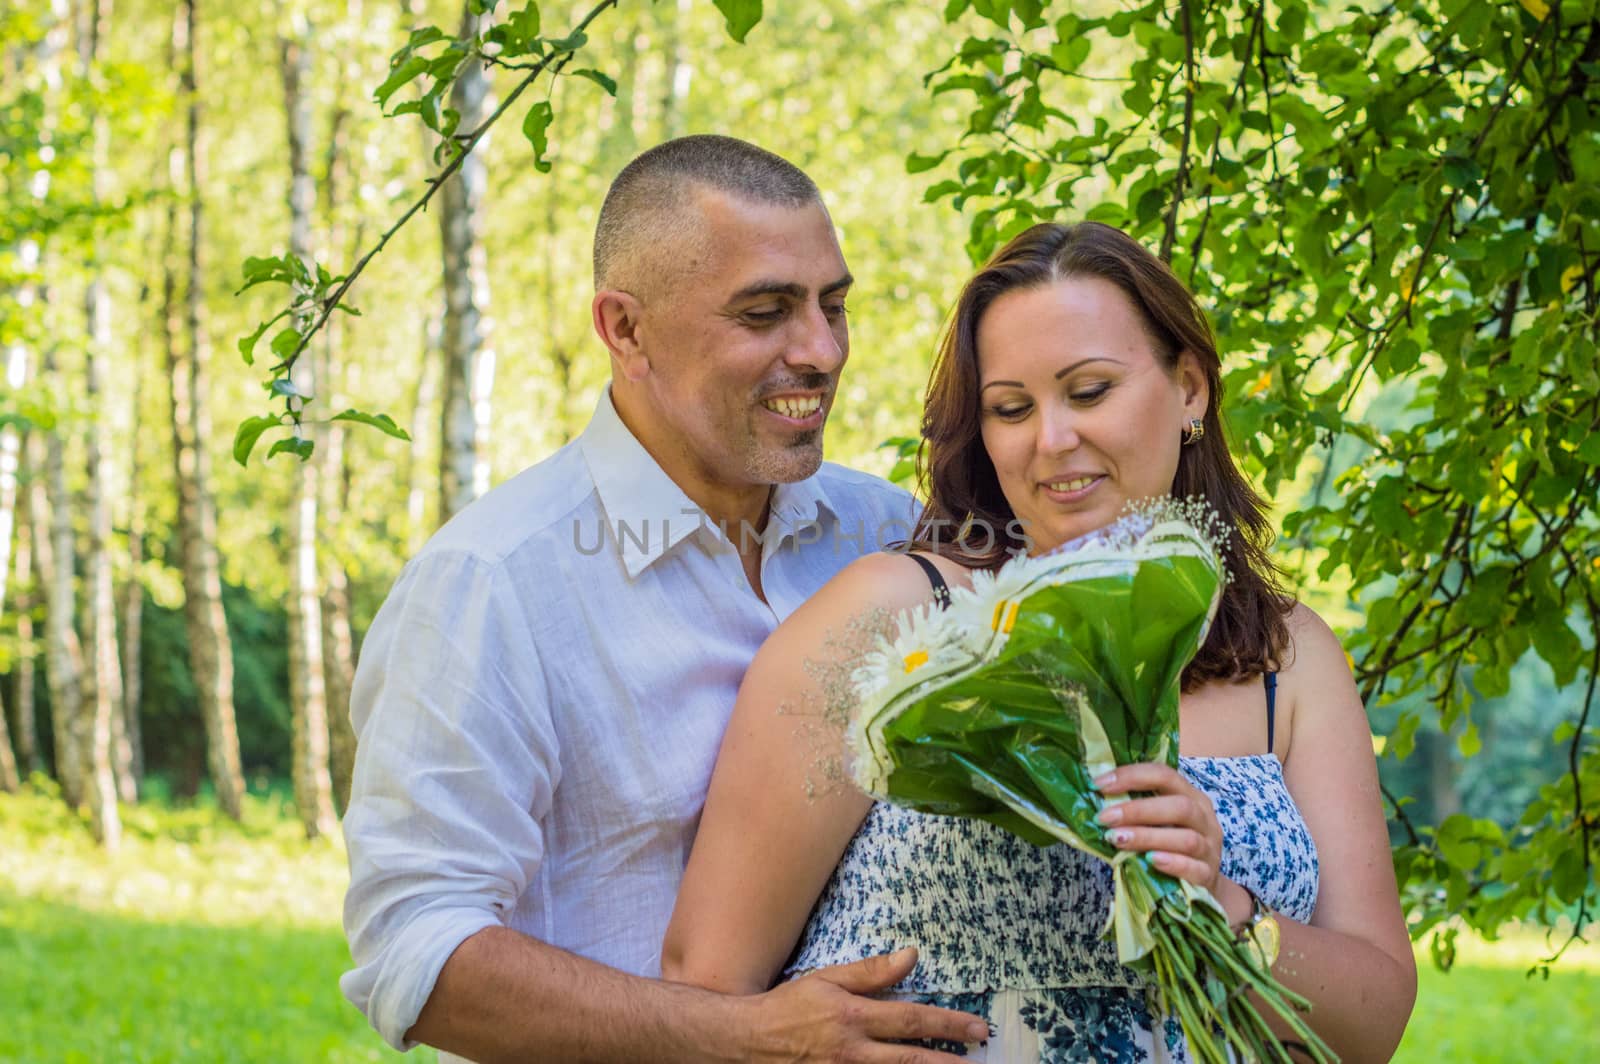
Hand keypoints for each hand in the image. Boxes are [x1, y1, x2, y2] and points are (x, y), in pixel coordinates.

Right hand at [741, 947, 988, 1062]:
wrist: (749, 1041)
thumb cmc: (790, 1006)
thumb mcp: (828, 979)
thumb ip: (872, 972)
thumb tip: (911, 955)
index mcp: (853, 1016)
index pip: (911, 1020)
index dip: (947, 1025)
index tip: (977, 1028)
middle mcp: (853, 1051)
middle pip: (912, 1060)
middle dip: (950, 1061)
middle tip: (981, 1058)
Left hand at [1094, 762, 1224, 894]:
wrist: (1202, 884)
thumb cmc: (1171, 846)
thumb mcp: (1159, 823)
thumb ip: (1136, 812)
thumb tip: (1094, 803)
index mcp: (1191, 797)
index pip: (1165, 775)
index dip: (1131, 776)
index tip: (1099, 785)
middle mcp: (1204, 819)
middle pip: (1179, 806)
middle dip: (1137, 810)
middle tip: (1104, 818)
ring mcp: (1210, 848)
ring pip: (1186, 838)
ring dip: (1148, 837)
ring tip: (1117, 840)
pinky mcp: (1208, 875)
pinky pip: (1194, 868)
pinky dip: (1172, 863)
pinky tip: (1151, 861)